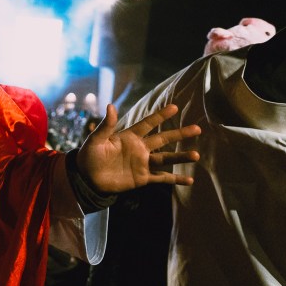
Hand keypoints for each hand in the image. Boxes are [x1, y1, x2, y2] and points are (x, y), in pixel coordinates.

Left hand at [76, 104, 199, 192]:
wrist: (87, 178)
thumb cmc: (90, 155)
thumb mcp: (96, 139)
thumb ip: (106, 125)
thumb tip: (110, 105)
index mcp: (129, 137)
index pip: (148, 124)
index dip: (160, 116)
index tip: (175, 107)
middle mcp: (140, 148)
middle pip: (163, 139)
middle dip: (180, 134)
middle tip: (197, 128)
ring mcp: (143, 163)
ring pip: (166, 158)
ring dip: (181, 157)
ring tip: (196, 155)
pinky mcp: (143, 178)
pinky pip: (162, 178)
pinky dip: (175, 179)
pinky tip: (189, 180)